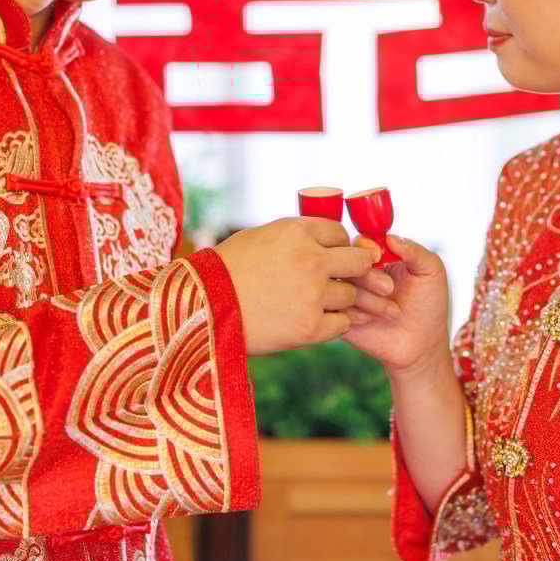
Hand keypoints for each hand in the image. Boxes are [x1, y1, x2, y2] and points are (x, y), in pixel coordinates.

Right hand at [214, 217, 377, 355]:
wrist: (200, 309)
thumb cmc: (226, 270)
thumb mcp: (260, 237)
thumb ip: (297, 236)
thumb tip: (332, 239)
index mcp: (297, 232)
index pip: (340, 234)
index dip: (338, 246)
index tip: (330, 256)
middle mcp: (311, 260)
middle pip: (359, 262)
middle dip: (354, 270)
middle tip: (343, 279)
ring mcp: (313, 295)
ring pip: (350, 295)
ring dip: (338, 299)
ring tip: (312, 303)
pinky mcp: (310, 328)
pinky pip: (341, 324)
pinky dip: (332, 324)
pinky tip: (312, 320)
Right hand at [341, 235, 450, 377]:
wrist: (422, 346)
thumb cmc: (429, 307)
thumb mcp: (432, 273)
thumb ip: (416, 251)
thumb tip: (391, 237)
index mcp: (380, 259)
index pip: (361, 242)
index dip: (366, 247)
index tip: (379, 256)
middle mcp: (360, 274)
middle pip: (345, 261)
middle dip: (368, 274)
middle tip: (390, 289)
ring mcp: (349, 295)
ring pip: (339, 284)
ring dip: (365, 296)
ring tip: (391, 312)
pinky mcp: (341, 316)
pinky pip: (333, 308)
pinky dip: (353, 312)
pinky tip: (371, 321)